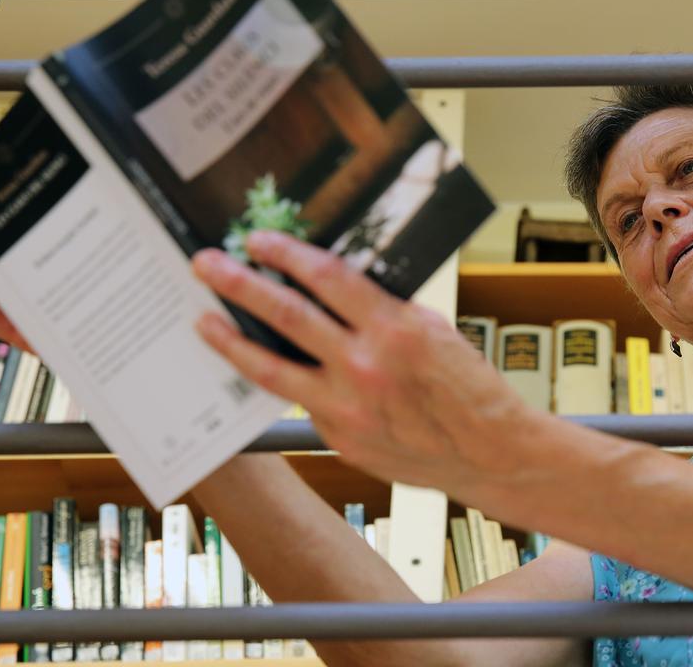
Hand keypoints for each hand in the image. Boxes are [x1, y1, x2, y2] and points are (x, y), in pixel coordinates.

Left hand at [191, 231, 533, 495]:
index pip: (327, 278)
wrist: (488, 453)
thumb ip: (382, 310)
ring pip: (272, 369)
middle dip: (240, 285)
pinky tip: (263, 366)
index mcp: (393, 330)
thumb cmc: (468, 388)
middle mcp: (364, 367)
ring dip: (231, 341)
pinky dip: (282, 381)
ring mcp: (347, 407)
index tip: (259, 240)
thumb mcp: (432, 330)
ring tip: (203, 321)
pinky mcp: (339, 437)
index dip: (287, 254)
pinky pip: (302, 401)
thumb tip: (335, 289)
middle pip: (287, 316)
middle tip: (207, 266)